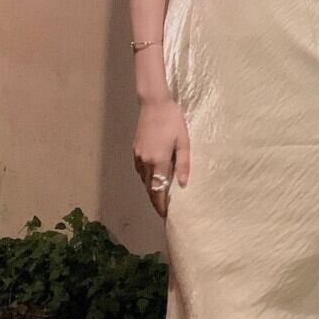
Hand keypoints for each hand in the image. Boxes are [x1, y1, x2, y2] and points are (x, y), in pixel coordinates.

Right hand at [132, 96, 190, 218]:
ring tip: (161, 196)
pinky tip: (154, 177)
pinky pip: (140, 170)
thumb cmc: (173, 120)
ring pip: (144, 179)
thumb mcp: (183, 141)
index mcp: (159, 160)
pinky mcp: (135, 149)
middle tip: (164, 210)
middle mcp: (145, 161)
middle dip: (156, 201)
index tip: (166, 216)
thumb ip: (183, 163)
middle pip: (149, 188)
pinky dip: (147, 178)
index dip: (161, 205)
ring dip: (151, 189)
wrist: (154, 102)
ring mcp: (138, 155)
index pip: (158, 190)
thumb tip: (183, 184)